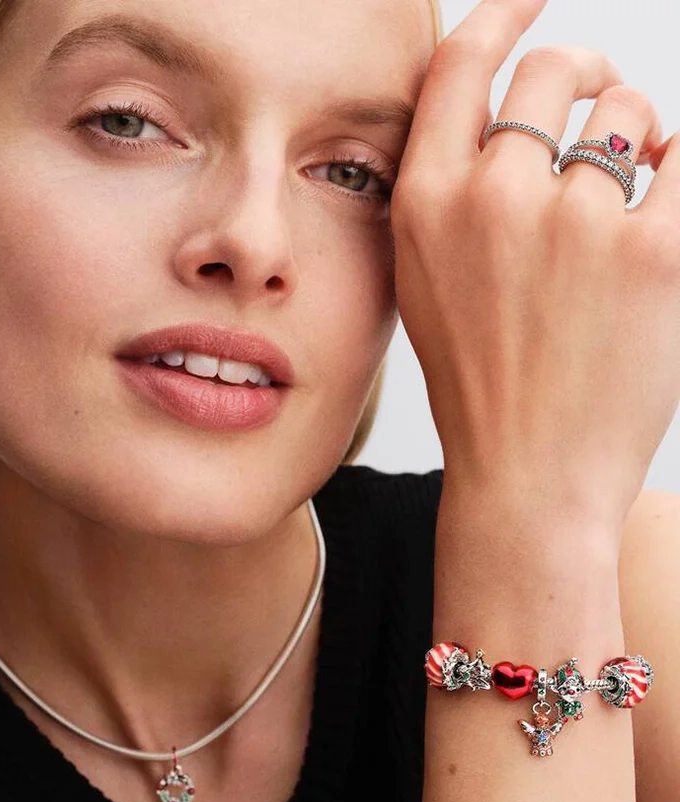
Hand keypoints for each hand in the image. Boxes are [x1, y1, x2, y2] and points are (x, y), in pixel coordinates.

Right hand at [390, 0, 678, 530]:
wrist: (529, 476)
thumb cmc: (480, 387)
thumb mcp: (426, 284)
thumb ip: (451, 197)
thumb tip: (517, 124)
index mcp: (426, 204)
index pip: (463, 63)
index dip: (503, 13)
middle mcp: (492, 198)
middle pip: (555, 72)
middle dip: (584, 80)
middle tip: (599, 106)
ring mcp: (575, 223)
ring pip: (627, 116)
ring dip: (636, 140)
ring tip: (626, 200)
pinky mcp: (654, 252)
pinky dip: (679, 170)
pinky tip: (662, 204)